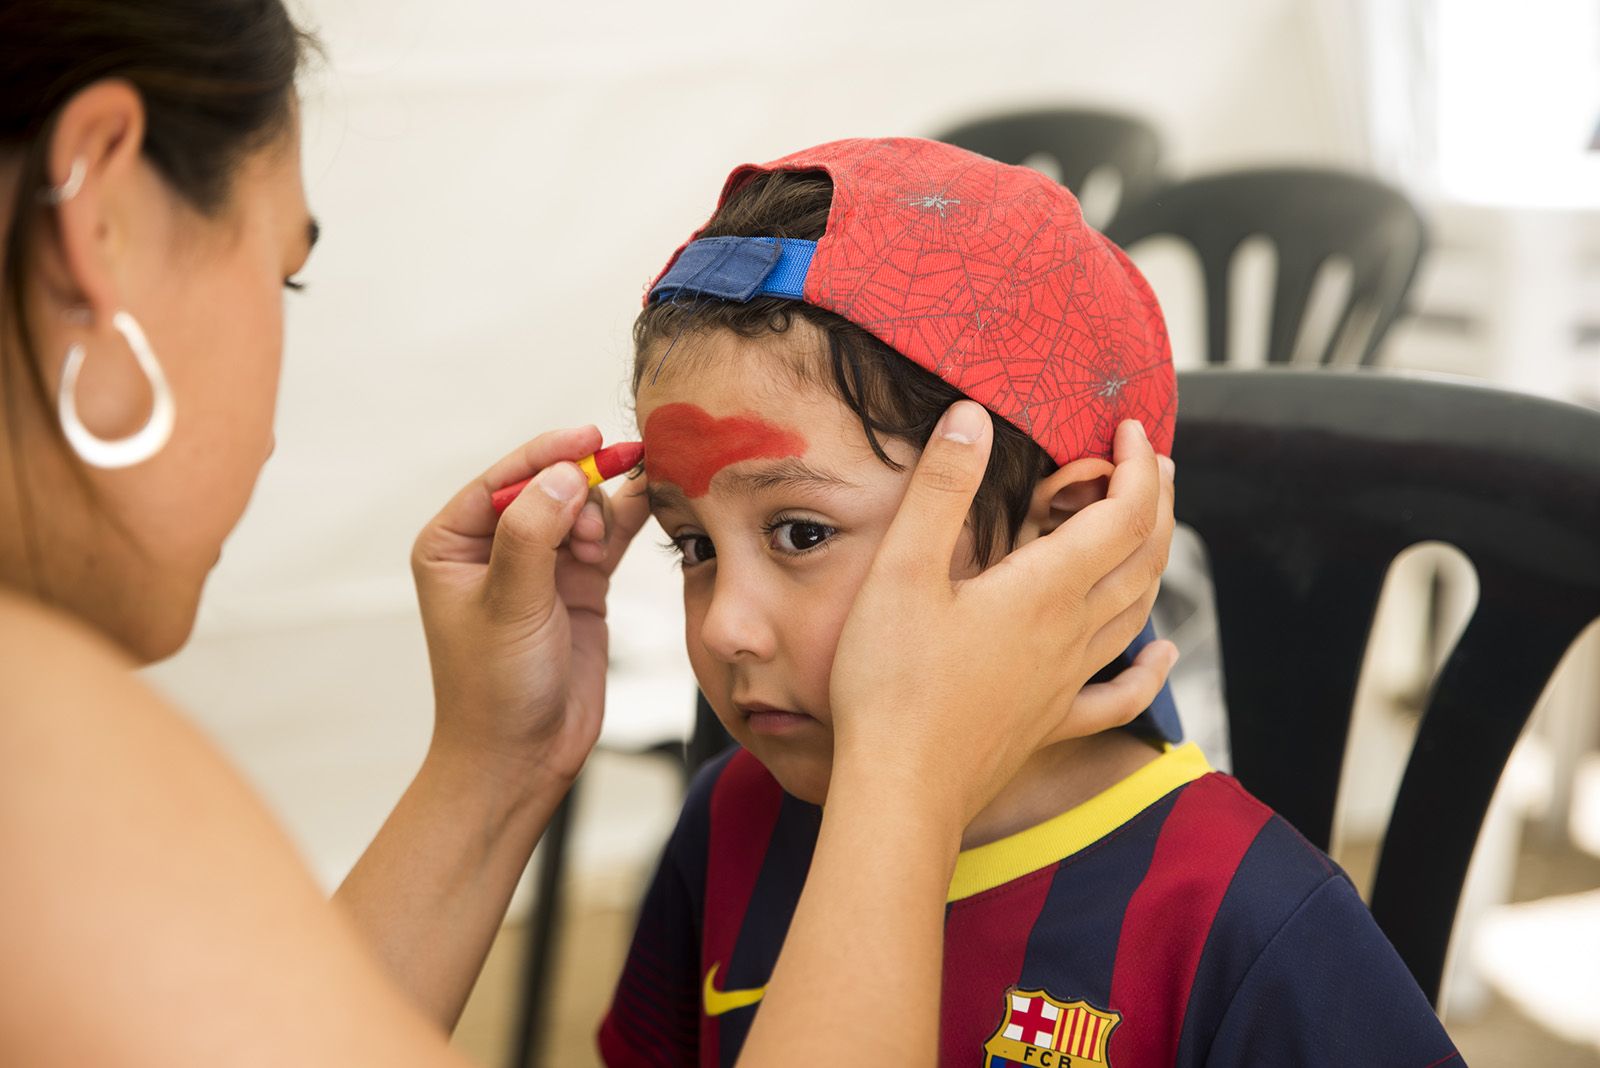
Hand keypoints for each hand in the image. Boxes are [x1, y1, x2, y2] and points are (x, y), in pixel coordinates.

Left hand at [411, 426, 651, 792]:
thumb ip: (534, 533)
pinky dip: (627, 521)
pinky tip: (650, 505)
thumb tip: (563, 472)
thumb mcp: (509, 605)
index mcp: (453, 542)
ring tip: (599, 552)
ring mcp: (541, 564)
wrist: (522, 758)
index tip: (591, 439)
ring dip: (601, 514)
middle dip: (579, 491)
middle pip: (548, 484)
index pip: (504, 479)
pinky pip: (608, 536)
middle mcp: (494, 546)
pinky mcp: (579, 585)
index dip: (548, 454)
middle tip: (593, 534)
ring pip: (582, 506)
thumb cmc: (494, 690)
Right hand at [828, 402, 1176, 829]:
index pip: (1121, 515)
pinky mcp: (1049, 724)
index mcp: (1042, 589)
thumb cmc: (891, 681)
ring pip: (1137, 614)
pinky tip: (1161, 657)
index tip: (1127, 429)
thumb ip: (941, 488)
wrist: (900, 789)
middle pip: (1143, 558)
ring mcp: (1066, 683)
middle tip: (1152, 463)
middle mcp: (1070, 634)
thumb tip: (973, 416)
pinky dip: (1150, 671)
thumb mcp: (901, 569)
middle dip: (1156, 503)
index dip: (1136, 467)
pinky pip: (1119, 696)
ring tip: (1153, 529)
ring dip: (1155, 563)